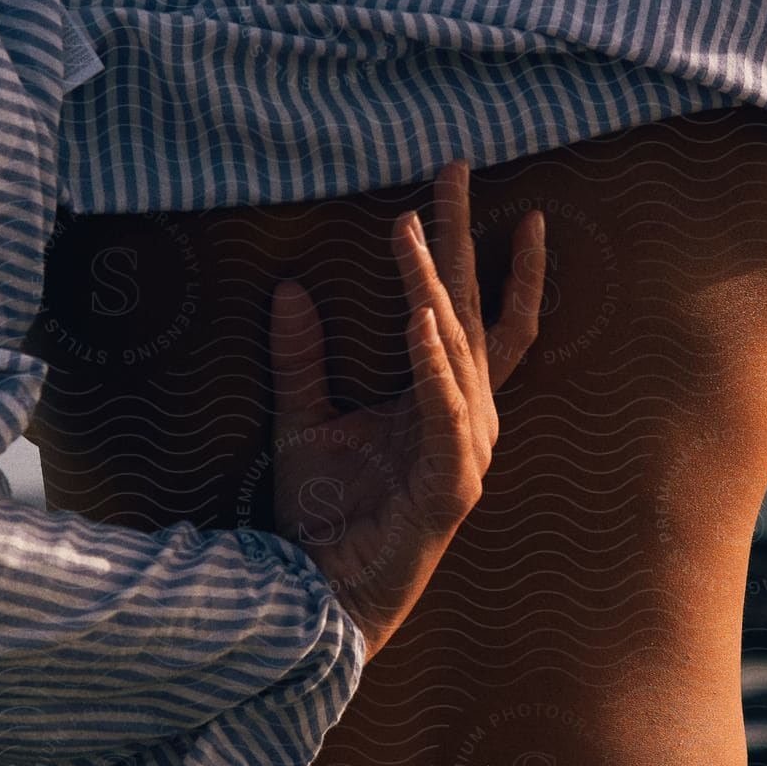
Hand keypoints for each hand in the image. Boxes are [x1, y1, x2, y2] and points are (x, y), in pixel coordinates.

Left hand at [266, 157, 545, 657]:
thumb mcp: (302, 419)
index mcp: (443, 397)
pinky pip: (445, 408)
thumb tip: (290, 287)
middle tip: (452, 167)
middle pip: (474, 305)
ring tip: (407, 225)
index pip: (470, 306)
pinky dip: (432, 361)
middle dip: (464, 234)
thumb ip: (302, 357)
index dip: (476, 247)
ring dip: (432, 282)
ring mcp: (466, 447)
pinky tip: (416, 314)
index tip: (464, 184)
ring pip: (456, 345)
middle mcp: (468, 414)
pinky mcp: (450, 482)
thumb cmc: (326, 515)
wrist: (319, 598)